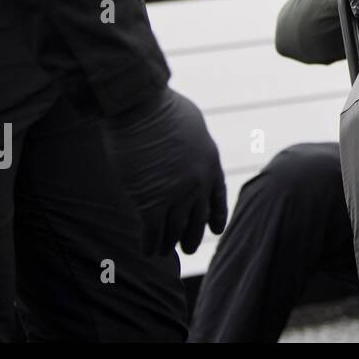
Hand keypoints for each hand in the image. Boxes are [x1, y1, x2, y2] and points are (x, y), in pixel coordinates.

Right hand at [101, 88, 227, 255]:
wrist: (141, 106)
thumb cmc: (162, 106)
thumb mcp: (192, 124)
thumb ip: (192, 143)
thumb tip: (184, 147)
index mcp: (210, 162)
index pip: (217, 197)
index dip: (216, 215)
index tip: (215, 229)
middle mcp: (198, 182)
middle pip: (197, 218)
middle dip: (192, 235)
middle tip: (188, 247)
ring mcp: (176, 194)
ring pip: (175, 229)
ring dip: (169, 243)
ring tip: (163, 252)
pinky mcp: (150, 201)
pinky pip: (153, 230)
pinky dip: (150, 243)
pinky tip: (147, 250)